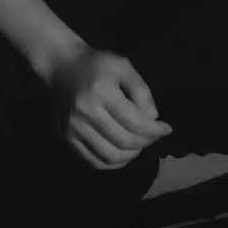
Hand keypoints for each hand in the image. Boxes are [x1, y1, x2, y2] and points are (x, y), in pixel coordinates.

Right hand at [45, 46, 172, 169]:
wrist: (60, 65)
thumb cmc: (96, 63)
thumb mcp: (123, 66)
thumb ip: (141, 91)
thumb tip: (154, 119)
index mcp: (101, 91)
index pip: (135, 122)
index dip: (155, 130)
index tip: (167, 129)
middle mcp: (85, 112)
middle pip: (124, 141)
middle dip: (146, 142)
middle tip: (154, 136)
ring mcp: (73, 128)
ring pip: (110, 156)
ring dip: (131, 155)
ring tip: (140, 145)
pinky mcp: (66, 137)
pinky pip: (94, 161)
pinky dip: (113, 163)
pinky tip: (124, 153)